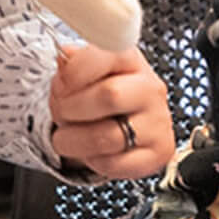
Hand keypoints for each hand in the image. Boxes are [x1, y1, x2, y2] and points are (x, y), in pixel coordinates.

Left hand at [50, 43, 170, 181]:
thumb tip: (66, 55)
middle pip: (108, 96)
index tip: (61, 85)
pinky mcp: (158, 153)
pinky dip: (91, 161)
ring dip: (72, 140)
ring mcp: (158, 122)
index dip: (73, 73)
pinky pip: (112, 164)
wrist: (129, 124)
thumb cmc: (104, 94)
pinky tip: (91, 152)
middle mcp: (150, 88)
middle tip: (60, 114)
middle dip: (70, 109)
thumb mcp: (86, 73)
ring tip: (66, 137)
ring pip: (105, 137)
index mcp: (131, 60)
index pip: (104, 56)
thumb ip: (74, 63)